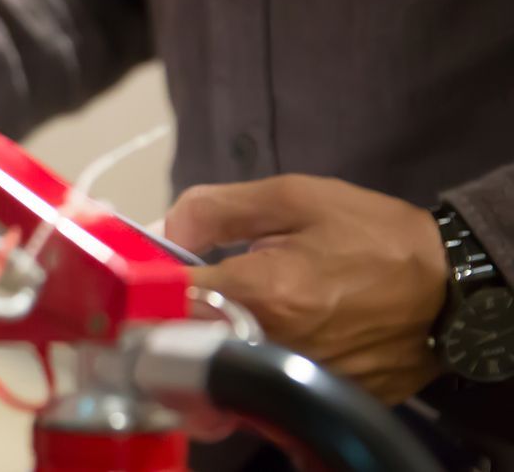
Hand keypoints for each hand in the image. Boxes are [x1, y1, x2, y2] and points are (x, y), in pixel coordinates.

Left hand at [164, 174, 447, 403]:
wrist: (451, 288)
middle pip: (188, 338)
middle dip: (175, 312)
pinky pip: (260, 383)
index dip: (146, 282)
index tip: (142, 270)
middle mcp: (272, 344)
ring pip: (221, 365)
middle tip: (186, 288)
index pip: (170, 298)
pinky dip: (250, 359)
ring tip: (230, 308)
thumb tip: (163, 228)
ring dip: (212, 337)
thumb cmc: (373, 236)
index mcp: (262, 293)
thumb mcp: (294, 199)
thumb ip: (217, 209)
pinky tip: (264, 333)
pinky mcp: (314, 395)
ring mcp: (294, 377)